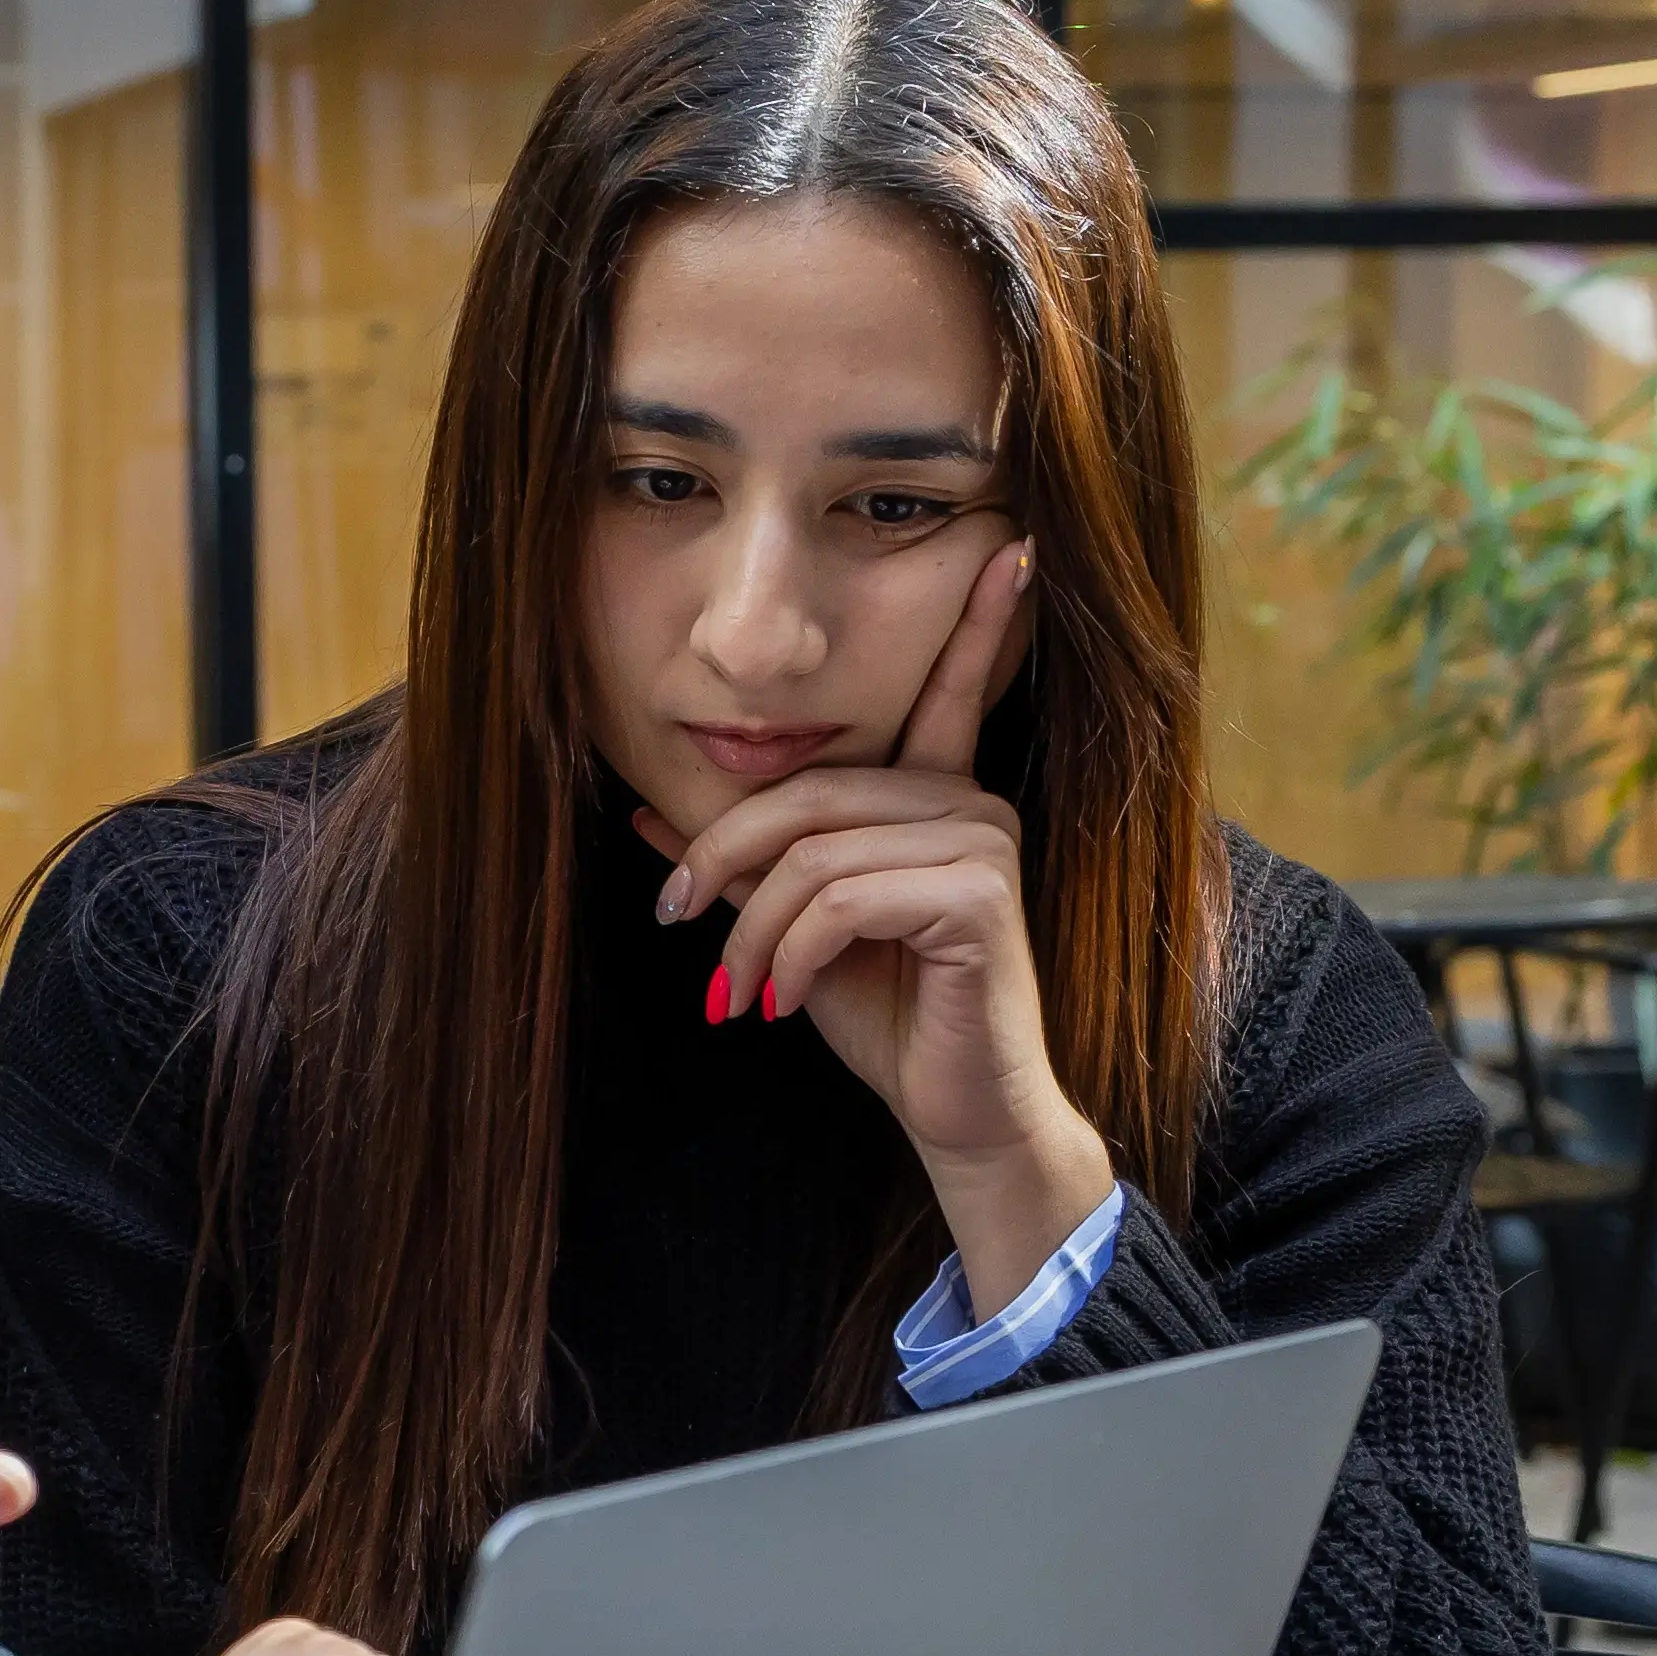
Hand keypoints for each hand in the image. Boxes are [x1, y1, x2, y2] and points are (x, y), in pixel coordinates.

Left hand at [637, 536, 1114, 1306]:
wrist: (956, 1110)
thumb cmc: (887, 1018)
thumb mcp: (793, 931)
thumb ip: (740, 863)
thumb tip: (649, 810)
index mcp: (937, 795)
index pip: (950, 691)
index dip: (977, 621)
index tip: (1007, 545)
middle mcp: (969, 801)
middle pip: (810, 791)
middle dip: (726, 860)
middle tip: (681, 924)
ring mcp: (982, 842)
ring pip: (815, 851)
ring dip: (752, 930)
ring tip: (739, 992)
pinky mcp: (978, 894)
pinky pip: (843, 895)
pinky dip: (792, 952)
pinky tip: (786, 1001)